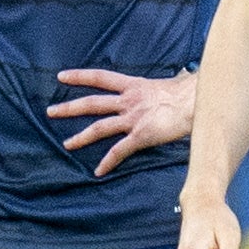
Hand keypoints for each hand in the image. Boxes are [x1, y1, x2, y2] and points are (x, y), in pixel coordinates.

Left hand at [54, 66, 197, 173]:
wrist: (198, 103)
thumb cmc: (190, 93)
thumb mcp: (171, 84)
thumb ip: (164, 86)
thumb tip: (180, 78)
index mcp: (134, 86)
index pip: (101, 77)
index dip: (80, 76)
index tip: (61, 76)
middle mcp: (129, 101)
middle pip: (92, 103)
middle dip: (69, 108)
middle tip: (50, 111)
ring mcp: (133, 119)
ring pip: (100, 128)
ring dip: (81, 137)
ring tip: (66, 144)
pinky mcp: (141, 136)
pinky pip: (119, 151)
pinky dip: (108, 162)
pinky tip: (99, 171)